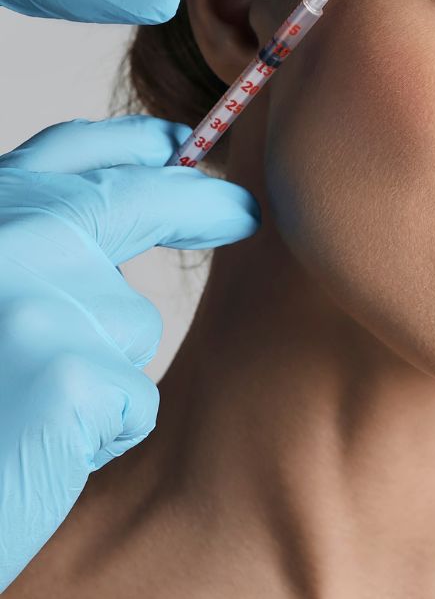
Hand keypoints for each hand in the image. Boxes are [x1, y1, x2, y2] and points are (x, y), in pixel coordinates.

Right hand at [0, 115, 260, 592]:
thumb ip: (29, 253)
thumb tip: (131, 201)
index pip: (60, 156)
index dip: (127, 146)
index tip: (177, 145)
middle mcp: (0, 243)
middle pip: (127, 203)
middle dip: (196, 204)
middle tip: (245, 211)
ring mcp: (31, 303)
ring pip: (128, 327)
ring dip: (98, 375)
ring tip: (20, 415)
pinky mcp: (68, 374)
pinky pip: (132, 401)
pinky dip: (100, 435)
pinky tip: (37, 453)